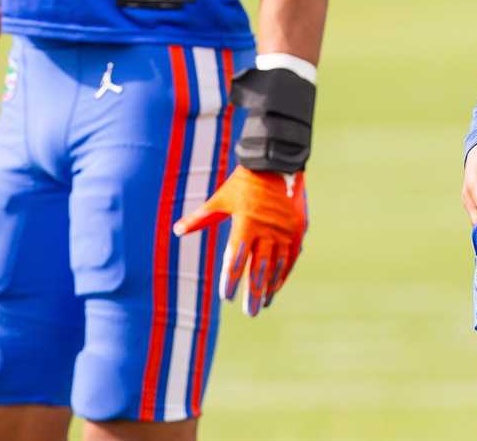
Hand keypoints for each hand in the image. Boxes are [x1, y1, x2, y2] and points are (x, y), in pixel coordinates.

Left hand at [174, 165, 306, 315]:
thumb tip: (177, 231)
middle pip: (259, 268)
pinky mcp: (298, 228)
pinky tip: (278, 285)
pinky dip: (284, 271)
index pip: (236, 259)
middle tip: (250, 313)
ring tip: (264, 303)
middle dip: (254, 292)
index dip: (230, 279)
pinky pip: (291, 256)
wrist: (276, 163)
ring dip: (271, 285)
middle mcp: (267, 229)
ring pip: (278, 265)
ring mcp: (285, 230)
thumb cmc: (243, 182)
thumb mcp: (220, 199)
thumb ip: (201, 218)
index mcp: (246, 223)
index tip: (225, 297)